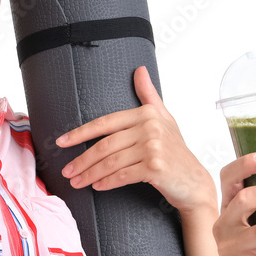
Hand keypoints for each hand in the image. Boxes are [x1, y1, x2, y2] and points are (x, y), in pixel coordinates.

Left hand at [54, 65, 216, 214]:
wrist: (194, 181)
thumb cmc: (175, 151)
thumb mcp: (164, 118)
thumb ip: (148, 95)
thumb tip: (139, 69)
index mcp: (146, 114)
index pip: (105, 123)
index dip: (80, 133)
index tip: (62, 142)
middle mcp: (150, 128)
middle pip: (105, 145)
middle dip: (82, 160)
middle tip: (67, 171)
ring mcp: (153, 147)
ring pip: (111, 162)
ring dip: (89, 174)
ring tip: (76, 181)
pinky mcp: (155, 167)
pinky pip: (122, 175)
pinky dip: (106, 182)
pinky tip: (97, 186)